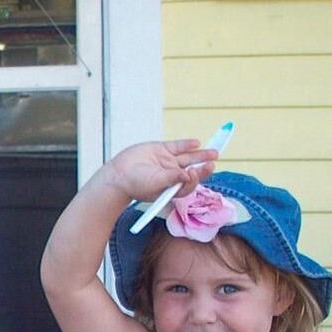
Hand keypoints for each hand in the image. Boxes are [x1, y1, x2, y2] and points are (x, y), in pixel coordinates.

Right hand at [102, 139, 217, 203]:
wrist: (117, 175)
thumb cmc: (135, 185)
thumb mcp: (155, 184)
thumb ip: (172, 179)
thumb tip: (189, 176)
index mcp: (172, 188)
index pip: (190, 183)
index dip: (196, 177)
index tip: (195, 171)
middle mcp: (172, 175)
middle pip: (193, 169)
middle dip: (204, 166)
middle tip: (213, 160)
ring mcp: (167, 162)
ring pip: (188, 157)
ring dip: (201, 155)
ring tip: (214, 152)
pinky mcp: (161, 150)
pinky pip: (177, 147)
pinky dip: (187, 145)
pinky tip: (196, 143)